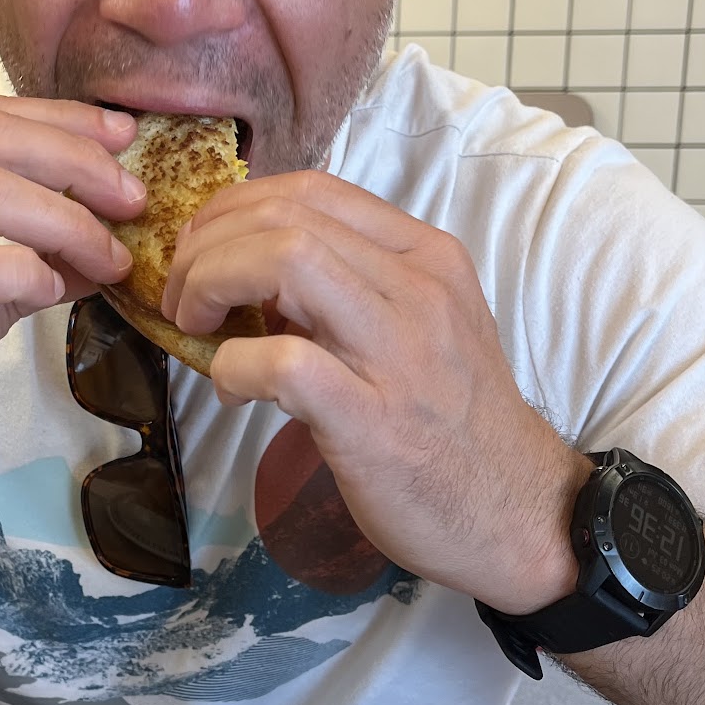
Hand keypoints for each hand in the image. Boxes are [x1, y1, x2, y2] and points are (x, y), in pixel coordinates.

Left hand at [159, 171, 590, 609]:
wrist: (520, 514)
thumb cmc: (455, 424)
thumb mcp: (419, 329)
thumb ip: (351, 289)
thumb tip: (250, 274)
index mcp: (427, 257)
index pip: (313, 190)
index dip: (236, 209)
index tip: (205, 250)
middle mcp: (419, 289)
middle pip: (286, 217)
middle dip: (208, 246)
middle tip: (184, 296)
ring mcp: (399, 352)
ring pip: (285, 262)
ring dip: (211, 285)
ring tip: (196, 328)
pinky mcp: (372, 419)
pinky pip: (281, 363)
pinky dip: (233, 367)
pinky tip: (231, 390)